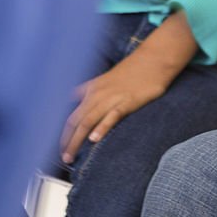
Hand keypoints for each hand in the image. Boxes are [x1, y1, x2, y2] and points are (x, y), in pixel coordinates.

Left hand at [60, 49, 169, 163]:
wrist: (156, 57)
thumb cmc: (134, 68)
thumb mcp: (106, 77)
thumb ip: (89, 88)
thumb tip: (72, 95)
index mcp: (93, 89)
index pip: (71, 115)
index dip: (64, 134)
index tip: (61, 148)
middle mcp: (98, 94)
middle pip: (76, 121)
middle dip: (67, 141)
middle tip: (64, 158)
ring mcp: (113, 98)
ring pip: (88, 121)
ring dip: (77, 140)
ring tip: (71, 156)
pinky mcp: (129, 101)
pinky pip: (112, 116)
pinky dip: (102, 127)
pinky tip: (95, 139)